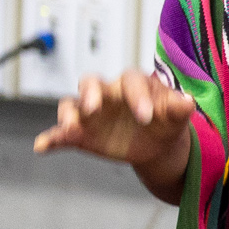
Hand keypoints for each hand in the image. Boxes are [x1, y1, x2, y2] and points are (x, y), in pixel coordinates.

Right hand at [34, 70, 193, 176]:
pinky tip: (41, 147)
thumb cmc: (166, 121)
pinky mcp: (80, 134)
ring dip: (68, 115)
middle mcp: (107, 94)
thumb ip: (179, 108)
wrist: (156, 143)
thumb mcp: (176, 116)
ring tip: (69, 128)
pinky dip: (49, 140)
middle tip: (95, 108)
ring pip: (71, 104)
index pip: (130, 81)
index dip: (136, 96)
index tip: (146, 117)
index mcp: (132, 85)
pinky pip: (59, 135)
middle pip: (91, 82)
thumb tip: (187, 101)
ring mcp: (90, 113)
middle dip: (91, 93)